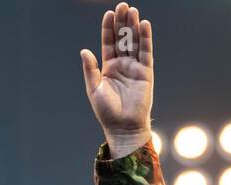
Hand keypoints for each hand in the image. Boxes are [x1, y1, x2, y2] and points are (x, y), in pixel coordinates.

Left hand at [80, 3, 153, 157]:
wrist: (123, 127)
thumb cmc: (107, 112)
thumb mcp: (94, 88)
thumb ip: (90, 69)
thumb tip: (84, 50)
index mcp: (108, 68)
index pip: (109, 44)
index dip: (108, 29)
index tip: (108, 14)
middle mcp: (122, 66)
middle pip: (122, 39)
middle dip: (121, 22)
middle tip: (122, 6)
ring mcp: (135, 68)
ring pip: (134, 42)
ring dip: (133, 26)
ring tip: (132, 10)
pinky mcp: (146, 73)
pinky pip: (146, 52)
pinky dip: (145, 39)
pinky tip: (143, 25)